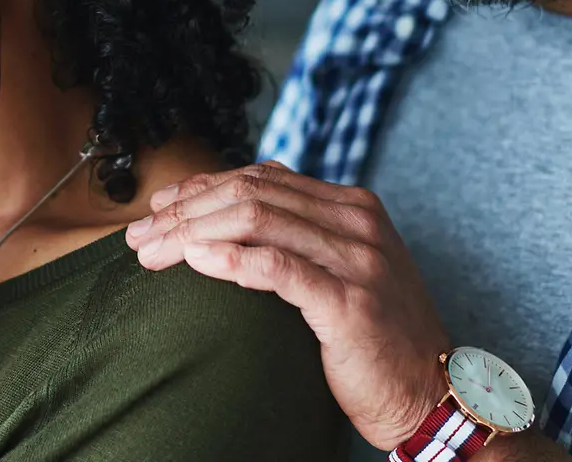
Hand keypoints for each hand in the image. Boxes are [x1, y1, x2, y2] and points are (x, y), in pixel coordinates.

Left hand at [125, 161, 449, 449]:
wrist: (430, 395)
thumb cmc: (373, 338)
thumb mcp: (338, 271)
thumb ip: (295, 238)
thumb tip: (217, 221)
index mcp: (352, 206)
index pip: (262, 176)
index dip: (203, 186)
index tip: (159, 205)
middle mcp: (356, 222)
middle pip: (251, 193)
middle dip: (186, 209)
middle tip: (141, 234)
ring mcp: (356, 258)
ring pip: (256, 220)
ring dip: (192, 232)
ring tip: (153, 250)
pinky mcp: (349, 301)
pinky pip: (278, 266)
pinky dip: (230, 258)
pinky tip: (196, 261)